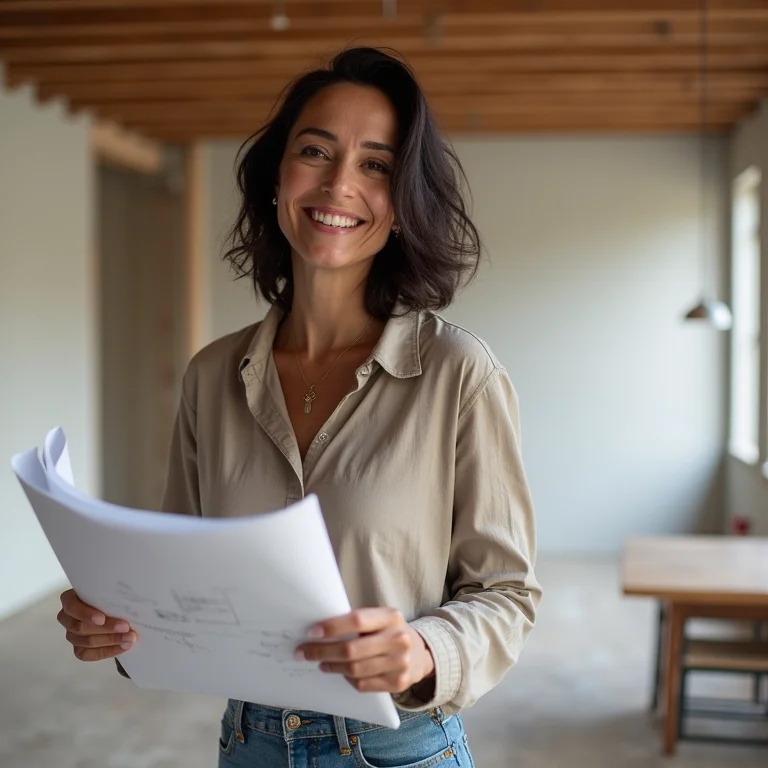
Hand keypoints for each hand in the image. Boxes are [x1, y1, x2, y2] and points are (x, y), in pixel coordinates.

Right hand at [57, 589, 137, 661]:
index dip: (85, 614)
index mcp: (69, 599)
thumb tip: (128, 598)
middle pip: (81, 627)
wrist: (113, 607)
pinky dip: (108, 651)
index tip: (102, 619)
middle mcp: (67, 617)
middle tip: (126, 627)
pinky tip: (123, 647)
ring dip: (111, 640)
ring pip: (86, 642)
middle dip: (106, 628)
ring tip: (130, 638)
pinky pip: (89, 654)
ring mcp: (71, 634)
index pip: (72, 607)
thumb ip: (111, 593)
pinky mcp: (79, 648)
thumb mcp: (108, 588)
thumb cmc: (109, 595)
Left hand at [294, 607, 434, 693]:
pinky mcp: (398, 683)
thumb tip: (320, 630)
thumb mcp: (381, 619)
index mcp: (391, 617)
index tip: (311, 632)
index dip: (332, 627)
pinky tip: (341, 672)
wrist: (421, 654)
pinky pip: (363, 684)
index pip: (357, 620)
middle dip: (323, 651)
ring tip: (321, 663)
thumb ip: (358, 622)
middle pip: (352, 649)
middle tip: (304, 652)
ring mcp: (400, 663)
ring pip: (355, 670)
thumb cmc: (390, 632)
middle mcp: (398, 639)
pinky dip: (348, 679)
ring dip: (332, 667)